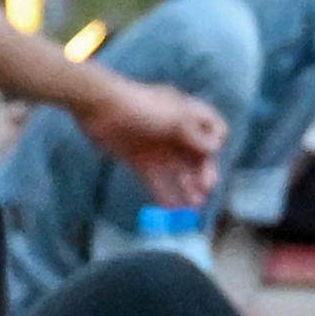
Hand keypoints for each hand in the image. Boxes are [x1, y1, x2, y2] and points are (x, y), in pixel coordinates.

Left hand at [67, 71, 223, 209]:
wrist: (99, 107)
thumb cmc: (142, 106)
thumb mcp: (176, 118)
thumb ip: (197, 136)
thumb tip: (215, 149)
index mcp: (188, 115)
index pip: (213, 129)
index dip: (215, 143)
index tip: (210, 154)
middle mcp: (176, 132)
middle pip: (197, 156)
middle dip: (203, 173)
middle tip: (204, 190)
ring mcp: (158, 147)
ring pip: (178, 172)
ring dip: (187, 188)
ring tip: (193, 207)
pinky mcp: (140, 160)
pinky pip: (156, 180)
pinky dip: (164, 194)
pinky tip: (171, 209)